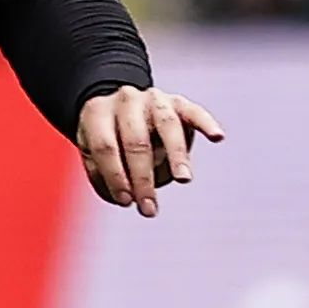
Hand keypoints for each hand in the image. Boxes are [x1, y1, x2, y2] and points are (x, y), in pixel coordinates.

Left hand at [76, 86, 223, 215]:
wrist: (119, 104)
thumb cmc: (106, 138)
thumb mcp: (91, 153)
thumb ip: (103, 174)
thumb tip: (126, 197)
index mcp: (97, 112)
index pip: (106, 146)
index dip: (115, 176)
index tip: (125, 201)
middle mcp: (125, 101)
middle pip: (136, 141)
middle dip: (143, 178)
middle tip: (149, 209)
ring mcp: (153, 99)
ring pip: (167, 126)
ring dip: (176, 155)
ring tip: (183, 180)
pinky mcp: (178, 102)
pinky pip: (194, 111)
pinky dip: (206, 123)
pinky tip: (217, 137)